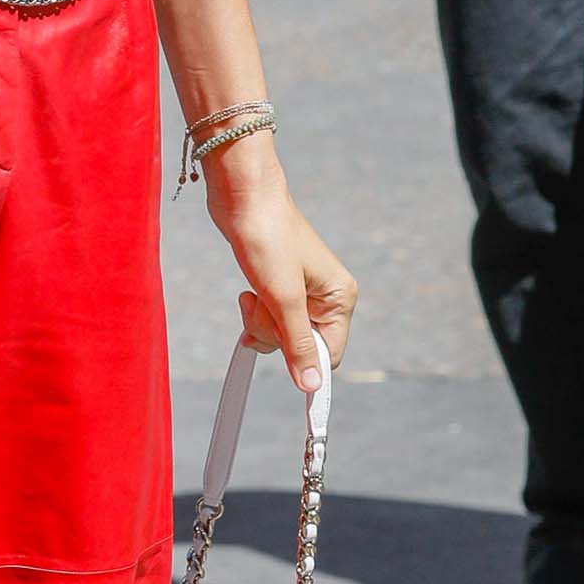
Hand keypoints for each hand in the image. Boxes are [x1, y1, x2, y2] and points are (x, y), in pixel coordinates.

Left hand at [205, 144, 358, 393]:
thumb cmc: (266, 238)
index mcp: (340, 299)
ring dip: (259, 320)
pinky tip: (248, 291)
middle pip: (301, 346)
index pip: (329, 354)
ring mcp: (303, 292)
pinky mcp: (280, 286)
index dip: (304, 361)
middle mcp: (327, 298)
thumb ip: (297, 344)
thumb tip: (312, 387)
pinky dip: (255, 311)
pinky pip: (268, 318)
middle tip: (260, 302)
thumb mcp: (283, 298)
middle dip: (273, 332)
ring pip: (280, 334)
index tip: (279, 359)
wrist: (242, 196)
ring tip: (252, 292)